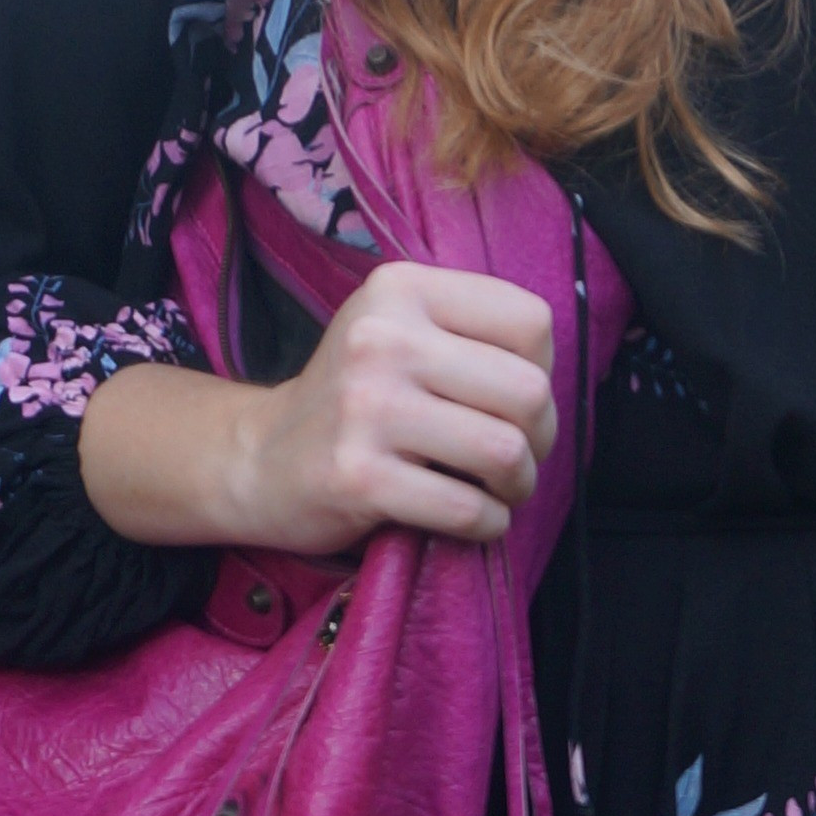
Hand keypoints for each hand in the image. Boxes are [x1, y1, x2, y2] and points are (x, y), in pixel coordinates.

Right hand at [79, 264, 557, 557]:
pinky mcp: (359, 477)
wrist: (258, 458)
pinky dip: (486, 525)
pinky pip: (468, 510)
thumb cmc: (356, 401)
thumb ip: (472, 334)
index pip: (532, 321)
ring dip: (517, 487)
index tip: (509, 401)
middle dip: (540, 439)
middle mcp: (382, 338)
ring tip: (494, 490)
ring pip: (505, 453)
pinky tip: (469, 519)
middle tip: (513, 459)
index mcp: (402, 290)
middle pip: (528, 391)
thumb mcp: (401, 333)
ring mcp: (367, 407)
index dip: (542, 371)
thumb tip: (557, 379)